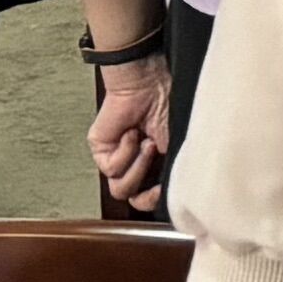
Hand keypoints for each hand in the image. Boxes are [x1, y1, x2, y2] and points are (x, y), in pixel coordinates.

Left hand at [88, 58, 174, 214]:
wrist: (150, 81)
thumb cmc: (172, 103)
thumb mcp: (181, 143)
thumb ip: (177, 171)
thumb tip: (176, 194)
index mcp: (157, 164)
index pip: (153, 198)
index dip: (160, 200)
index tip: (169, 190)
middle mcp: (137, 164)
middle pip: (135, 199)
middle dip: (148, 188)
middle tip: (159, 168)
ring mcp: (117, 158)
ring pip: (121, 189)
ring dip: (138, 168)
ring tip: (149, 145)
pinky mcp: (101, 150)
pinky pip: (111, 168)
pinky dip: (126, 152)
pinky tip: (134, 133)